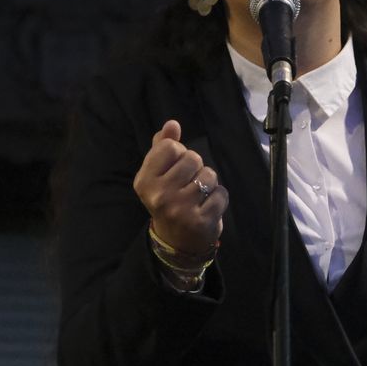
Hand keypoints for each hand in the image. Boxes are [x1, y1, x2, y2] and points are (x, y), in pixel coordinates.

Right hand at [133, 120, 227, 254]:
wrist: (176, 241)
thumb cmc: (168, 199)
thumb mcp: (158, 174)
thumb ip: (163, 146)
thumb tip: (172, 124)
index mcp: (144, 181)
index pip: (170, 146)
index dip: (178, 153)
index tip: (174, 169)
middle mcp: (159, 195)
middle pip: (192, 158)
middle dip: (195, 168)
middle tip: (187, 185)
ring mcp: (181, 210)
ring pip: (209, 175)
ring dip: (208, 183)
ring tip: (198, 196)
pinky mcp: (201, 222)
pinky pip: (221, 193)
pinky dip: (219, 198)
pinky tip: (207, 207)